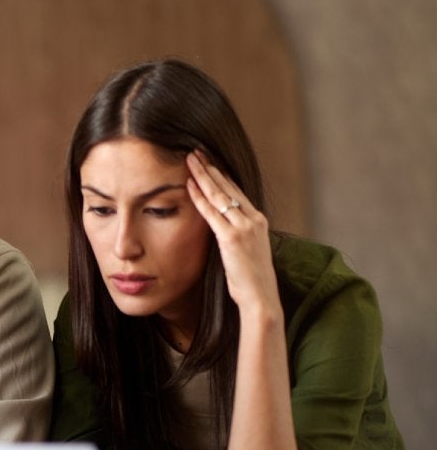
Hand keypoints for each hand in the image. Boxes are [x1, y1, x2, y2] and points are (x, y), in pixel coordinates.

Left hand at [185, 152, 281, 318]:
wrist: (260, 297)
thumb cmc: (251, 281)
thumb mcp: (246, 252)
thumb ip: (236, 237)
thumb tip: (222, 231)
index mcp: (258, 221)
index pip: (237, 192)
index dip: (222, 176)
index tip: (209, 163)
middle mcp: (254, 220)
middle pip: (228, 187)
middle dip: (211, 168)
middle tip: (197, 152)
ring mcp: (244, 227)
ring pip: (219, 194)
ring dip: (203, 175)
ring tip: (190, 158)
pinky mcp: (232, 238)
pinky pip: (211, 212)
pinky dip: (199, 196)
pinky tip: (189, 184)